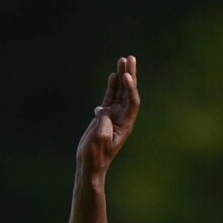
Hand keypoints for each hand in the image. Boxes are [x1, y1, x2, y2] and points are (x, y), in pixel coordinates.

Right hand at [76, 54, 139, 175]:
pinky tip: (113, 75)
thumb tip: (102, 111)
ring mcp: (114, 116)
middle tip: (131, 58)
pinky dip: (112, 87)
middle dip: (130, 76)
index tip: (126, 76)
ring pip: (120, 92)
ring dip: (121, 76)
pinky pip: (110, 98)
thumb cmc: (96, 154)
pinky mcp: (104, 117)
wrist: (89, 164)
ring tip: (122, 60)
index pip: (132, 102)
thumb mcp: (100, 138)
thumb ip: (104, 122)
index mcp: (125, 124)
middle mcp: (122, 118)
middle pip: (129, 93)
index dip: (131, 88)